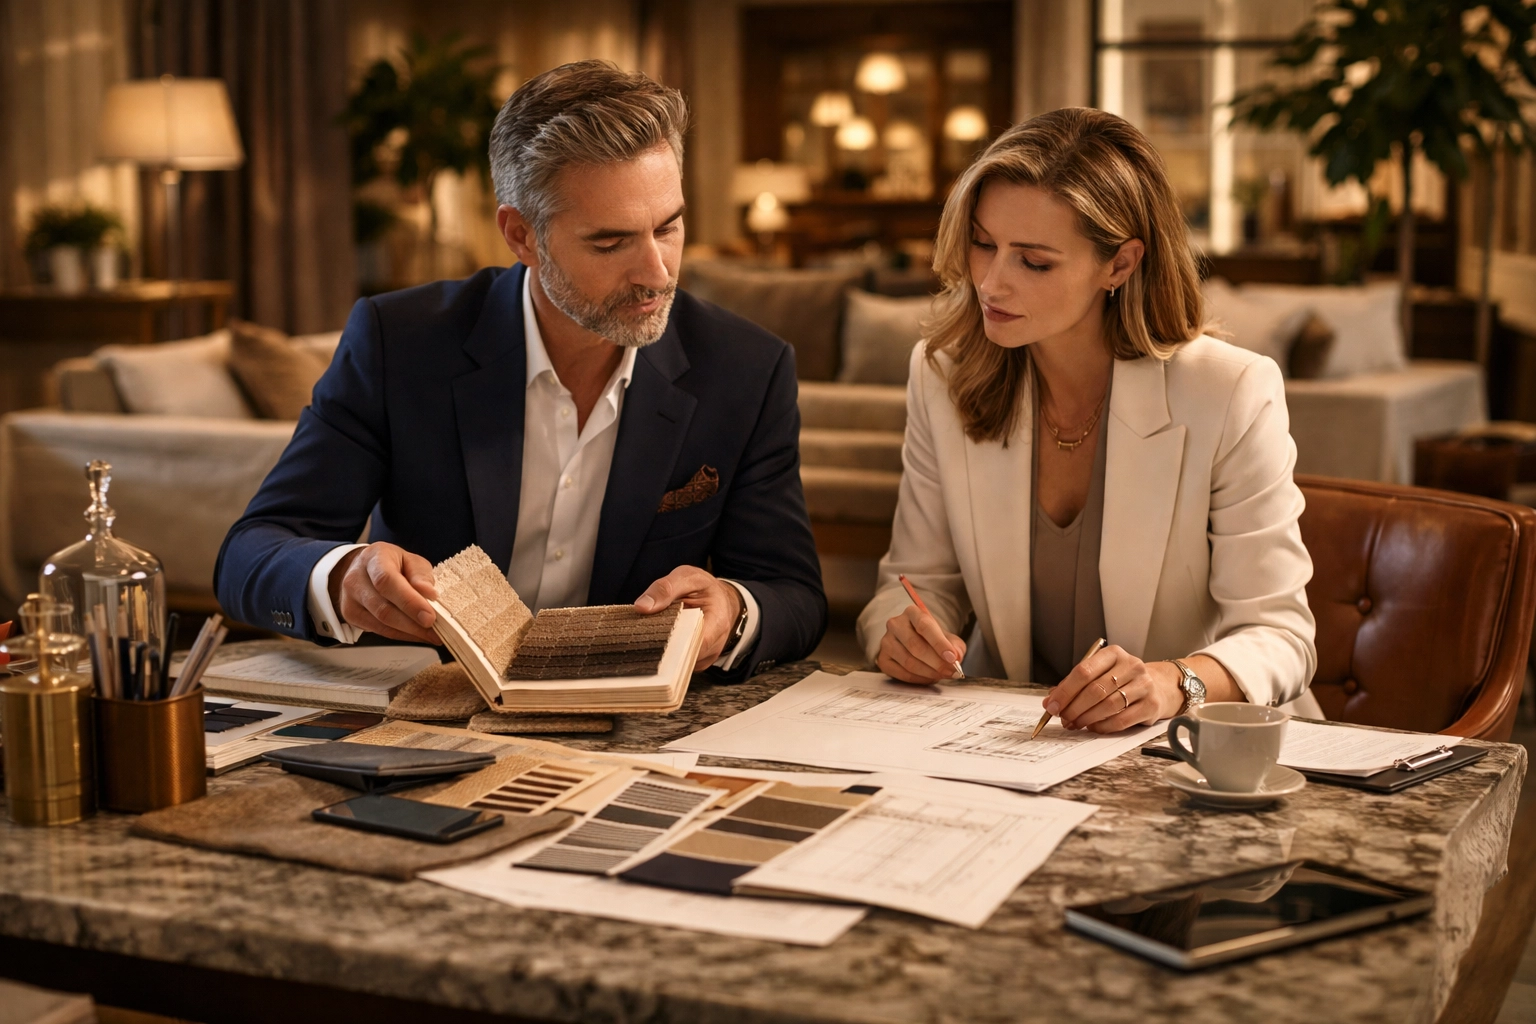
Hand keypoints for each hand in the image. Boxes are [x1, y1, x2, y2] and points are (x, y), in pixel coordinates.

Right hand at [330, 542, 438, 643]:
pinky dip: (402, 635)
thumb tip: (429, 593)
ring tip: (432, 635)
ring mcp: (349, 600)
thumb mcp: (410, 560)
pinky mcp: (351, 616)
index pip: (387, 581)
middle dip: (412, 623)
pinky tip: (417, 634)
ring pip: (381, 623)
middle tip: (436, 631)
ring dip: (410, 632)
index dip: (409, 601)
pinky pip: (379, 630)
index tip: (429, 616)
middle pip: (383, 608)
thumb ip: (420, 574)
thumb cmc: (391, 563)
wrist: (362, 568)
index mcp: (374, 558)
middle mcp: (356, 579)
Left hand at [634, 566, 742, 671]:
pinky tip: (656, 643)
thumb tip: (641, 606)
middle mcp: (714, 646)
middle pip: (683, 658)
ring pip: (679, 665)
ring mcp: (706, 657)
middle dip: (661, 650)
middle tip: (639, 638)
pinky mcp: (696, 662)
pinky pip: (678, 666)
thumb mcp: (687, 577)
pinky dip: (665, 655)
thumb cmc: (704, 588)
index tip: (647, 637)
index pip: (694, 644)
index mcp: (717, 623)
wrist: (719, 599)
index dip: (670, 645)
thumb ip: (665, 588)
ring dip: (662, 653)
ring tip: (648, 637)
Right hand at [876, 605, 966, 682]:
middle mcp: (895, 624)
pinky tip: (929, 678)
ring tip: (942, 675)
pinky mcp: (883, 659)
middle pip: (915, 646)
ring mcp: (886, 642)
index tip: (952, 658)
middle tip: (950, 671)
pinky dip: (918, 679)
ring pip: (908, 661)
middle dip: (936, 662)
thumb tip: (956, 657)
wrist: (916, 642)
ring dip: (929, 672)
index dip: (939, 644)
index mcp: (912, 612)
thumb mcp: (949, 638)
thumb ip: (955, 646)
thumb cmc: (933, 639)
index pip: (924, 626)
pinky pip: (901, 673)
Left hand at [1043, 645, 1183, 732]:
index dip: (1065, 691)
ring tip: (1074, 724)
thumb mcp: (1101, 674)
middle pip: (1095, 690)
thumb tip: (1051, 701)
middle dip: (1074, 707)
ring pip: (1108, 706)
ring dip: (1086, 718)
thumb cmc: (1122, 680)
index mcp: (1114, 654)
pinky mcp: (1151, 705)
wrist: (1158, 686)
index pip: (1084, 671)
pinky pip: (1122, 720)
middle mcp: (1131, 666)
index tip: (1052, 705)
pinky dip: (1103, 726)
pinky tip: (1093, 727)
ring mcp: (1144, 685)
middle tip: (1063, 718)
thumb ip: (1076, 685)